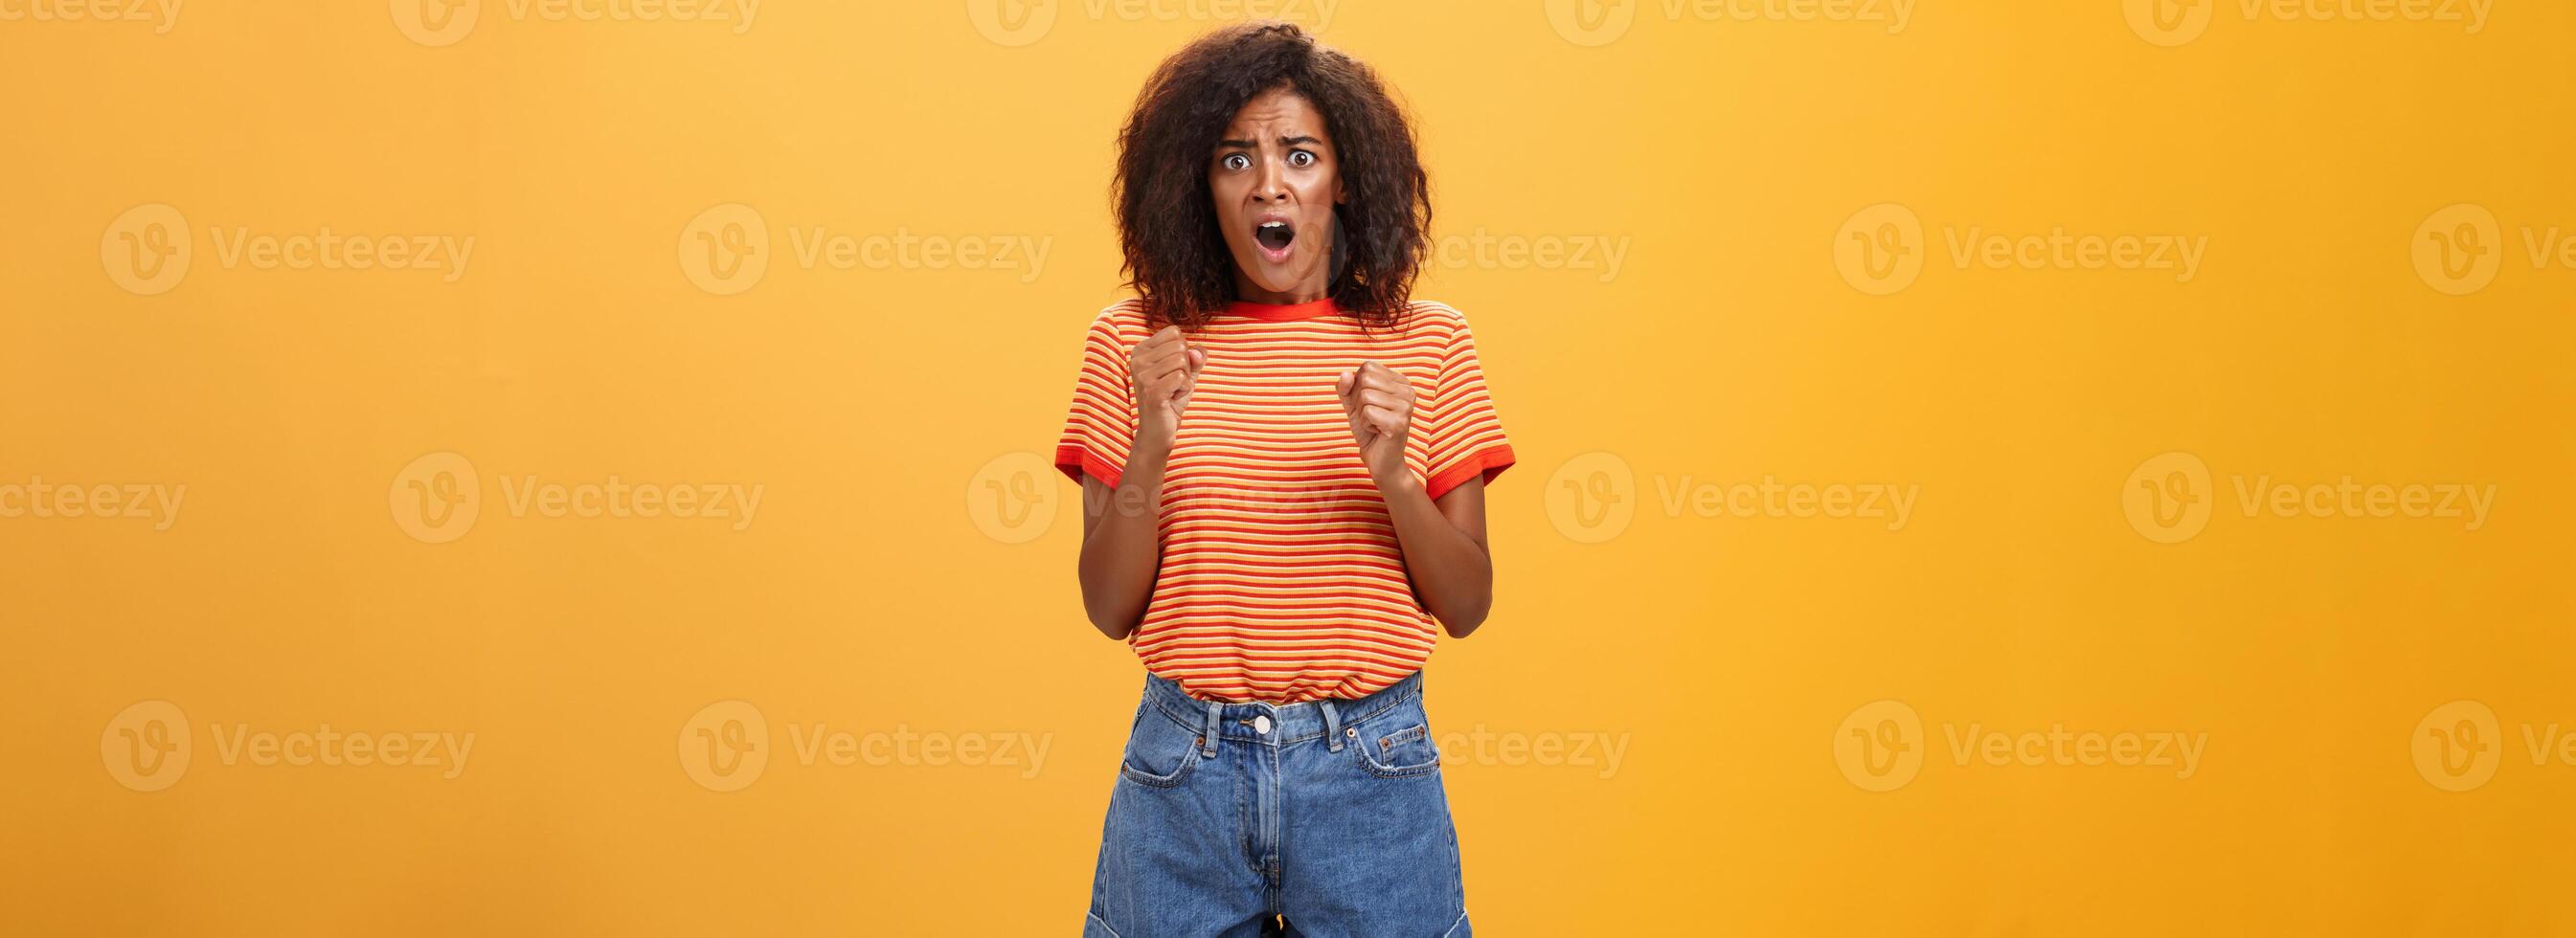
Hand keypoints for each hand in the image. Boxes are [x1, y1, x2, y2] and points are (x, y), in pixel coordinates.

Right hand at [1128, 325, 1205, 449]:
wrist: (1158, 431)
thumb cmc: (1171, 398)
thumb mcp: (1186, 372)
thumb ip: (1195, 356)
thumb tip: (1198, 352)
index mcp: (1140, 350)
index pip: (1174, 332)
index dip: (1183, 351)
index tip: (1172, 370)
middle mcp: (1137, 360)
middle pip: (1180, 345)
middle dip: (1185, 367)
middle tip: (1173, 384)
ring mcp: (1142, 376)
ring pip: (1182, 361)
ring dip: (1185, 379)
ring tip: (1172, 391)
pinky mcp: (1152, 391)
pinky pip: (1182, 378)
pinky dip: (1185, 390)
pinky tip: (1172, 399)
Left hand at [1335, 360, 1414, 489]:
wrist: (1380, 460)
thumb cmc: (1369, 429)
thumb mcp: (1353, 403)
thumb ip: (1346, 386)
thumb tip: (1346, 374)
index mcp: (1401, 381)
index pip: (1368, 366)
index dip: (1357, 385)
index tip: (1368, 403)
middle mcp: (1408, 390)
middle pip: (1365, 379)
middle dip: (1358, 400)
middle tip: (1370, 416)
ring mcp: (1406, 406)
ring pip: (1365, 395)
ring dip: (1361, 413)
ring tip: (1374, 424)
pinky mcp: (1399, 422)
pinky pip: (1367, 412)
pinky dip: (1364, 424)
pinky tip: (1376, 431)